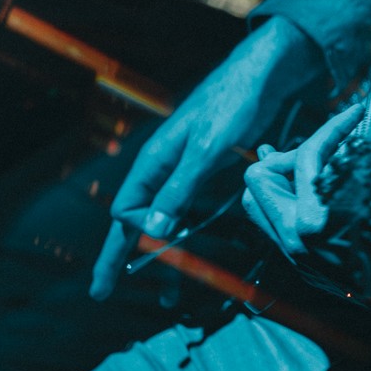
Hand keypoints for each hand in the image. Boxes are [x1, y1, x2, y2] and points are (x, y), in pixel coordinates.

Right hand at [90, 17, 323, 299]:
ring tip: (167, 298)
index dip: (128, 238)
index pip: (126, 210)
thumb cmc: (234, 104)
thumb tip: (149, 230)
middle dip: (121, 257)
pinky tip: (190, 253)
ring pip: (164, 220)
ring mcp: (189, 169)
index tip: (140, 260)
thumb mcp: (206, 148)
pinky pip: (190, 210)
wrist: (268, 73)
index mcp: (156, 159)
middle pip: (136, 220)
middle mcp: (166, 167)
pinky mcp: (212, 170)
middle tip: (101, 293)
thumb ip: (179, 189)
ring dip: (161, 255)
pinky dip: (186, 235)